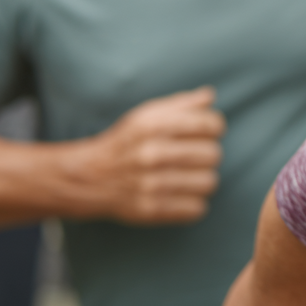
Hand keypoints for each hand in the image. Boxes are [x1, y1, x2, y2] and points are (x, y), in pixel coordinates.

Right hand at [86, 86, 224, 223]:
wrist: (90, 177)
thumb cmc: (127, 142)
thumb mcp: (147, 114)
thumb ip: (182, 104)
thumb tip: (210, 96)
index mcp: (153, 126)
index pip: (209, 124)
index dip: (215, 127)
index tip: (207, 132)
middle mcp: (151, 154)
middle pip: (213, 154)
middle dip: (207, 154)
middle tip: (194, 156)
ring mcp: (151, 184)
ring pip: (209, 182)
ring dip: (202, 179)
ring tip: (188, 176)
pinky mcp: (152, 209)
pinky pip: (198, 208)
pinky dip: (194, 203)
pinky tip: (180, 194)